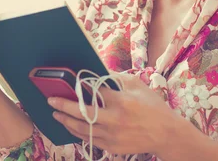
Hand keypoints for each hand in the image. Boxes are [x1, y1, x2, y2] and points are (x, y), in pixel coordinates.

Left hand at [48, 73, 177, 155]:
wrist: (166, 134)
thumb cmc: (152, 106)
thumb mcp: (137, 85)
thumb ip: (115, 77)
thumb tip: (96, 70)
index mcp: (121, 101)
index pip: (94, 92)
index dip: (79, 87)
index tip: (67, 83)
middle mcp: (115, 120)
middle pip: (82, 113)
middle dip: (63, 106)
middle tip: (51, 101)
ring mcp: (112, 136)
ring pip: (82, 129)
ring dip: (66, 121)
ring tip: (56, 114)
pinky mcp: (112, 147)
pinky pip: (89, 139)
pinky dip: (78, 132)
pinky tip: (71, 126)